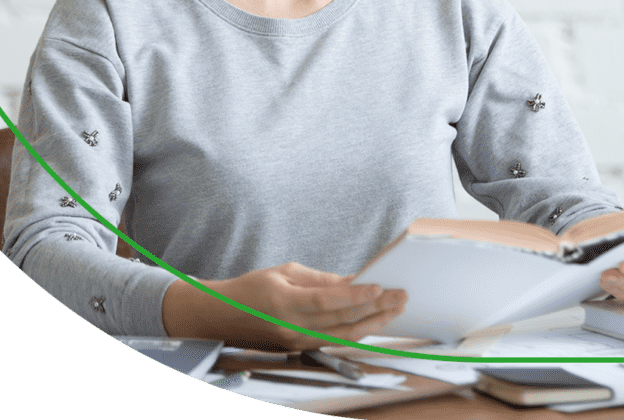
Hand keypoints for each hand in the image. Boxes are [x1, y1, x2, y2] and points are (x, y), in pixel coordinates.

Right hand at [165, 261, 407, 348]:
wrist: (223, 316)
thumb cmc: (252, 288)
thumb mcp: (285, 272)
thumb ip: (320, 280)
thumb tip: (352, 281)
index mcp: (286, 304)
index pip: (328, 301)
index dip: (355, 295)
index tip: (379, 286)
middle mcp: (293, 328)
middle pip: (341, 321)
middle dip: (375, 309)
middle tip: (400, 297)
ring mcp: (297, 343)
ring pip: (343, 336)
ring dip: (372, 323)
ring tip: (395, 310)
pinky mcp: (300, 349)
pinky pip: (334, 341)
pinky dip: (356, 331)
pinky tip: (374, 322)